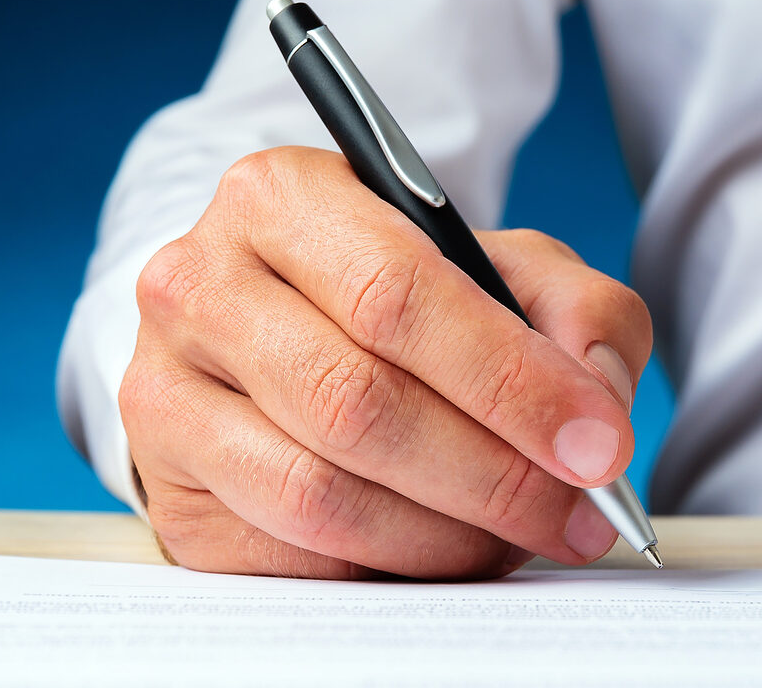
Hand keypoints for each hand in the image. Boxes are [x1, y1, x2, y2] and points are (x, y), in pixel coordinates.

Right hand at [120, 146, 650, 579]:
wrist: (273, 323)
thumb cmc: (393, 292)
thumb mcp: (496, 264)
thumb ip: (573, 308)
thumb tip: (596, 401)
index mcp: (281, 197)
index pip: (398, 295)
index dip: (508, 381)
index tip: (596, 444)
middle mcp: (200, 284)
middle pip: (357, 401)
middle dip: (492, 475)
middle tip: (575, 513)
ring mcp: (165, 388)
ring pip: (318, 492)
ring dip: (443, 535)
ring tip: (514, 534)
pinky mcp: (166, 482)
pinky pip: (285, 552)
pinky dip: (382, 565)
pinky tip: (435, 546)